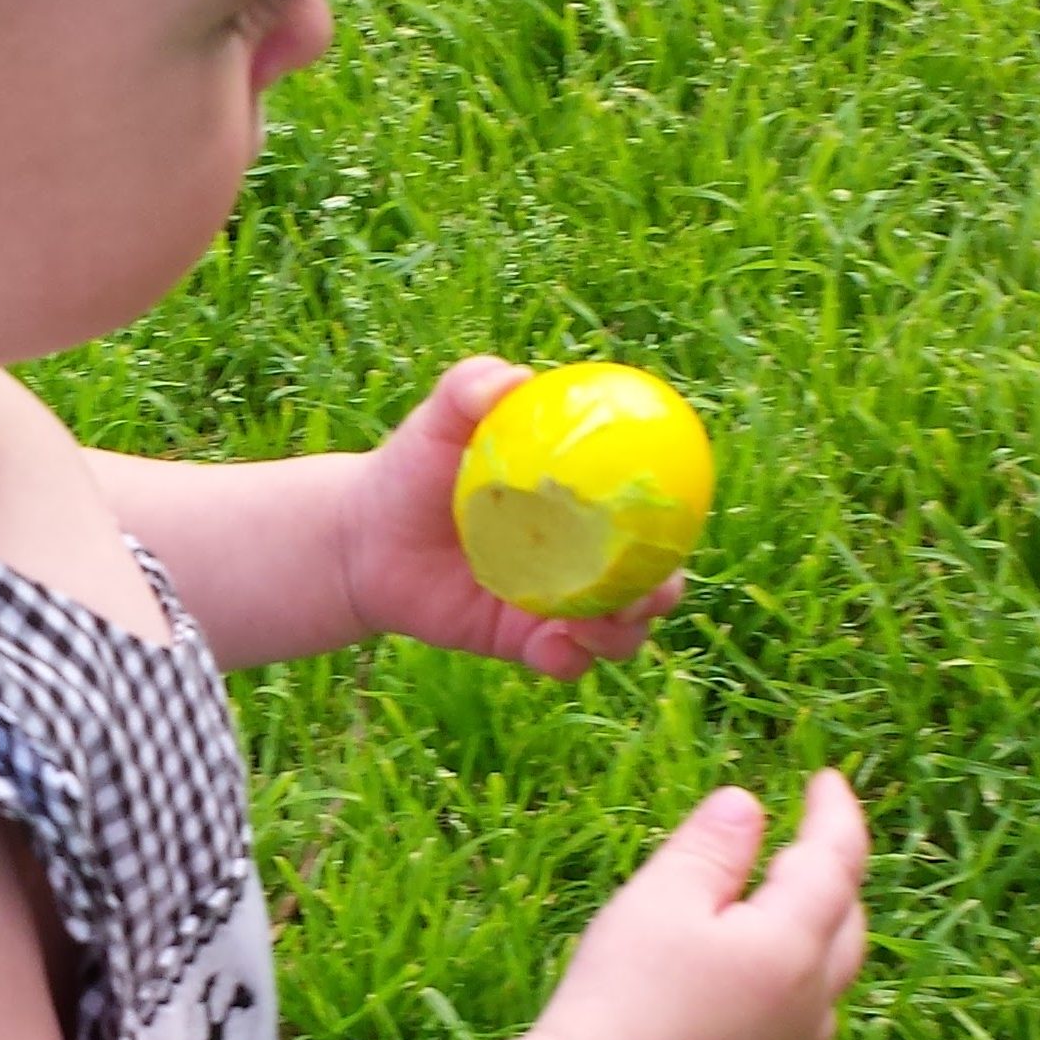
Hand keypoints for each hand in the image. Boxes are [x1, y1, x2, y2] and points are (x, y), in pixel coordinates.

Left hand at [338, 356, 683, 678]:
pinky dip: (571, 660)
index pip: (645, 511)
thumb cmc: (412, 468)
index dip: (673, 520)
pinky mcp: (525, 642)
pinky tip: (555, 648)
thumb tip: (513, 379)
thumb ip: (470, 389)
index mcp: (580, 498)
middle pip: (648, 578)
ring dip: (624, 634)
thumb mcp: (438, 422)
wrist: (363, 538)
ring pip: (618, 629)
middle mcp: (580, 553)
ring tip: (601, 628)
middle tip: (649, 592)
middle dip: (662, 590)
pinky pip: (565, 660)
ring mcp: (557, 602)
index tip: (676, 523)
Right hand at [528, 773, 869, 1039]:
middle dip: (835, 873)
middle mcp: (809, 1002)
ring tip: (792, 904)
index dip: (836, 813)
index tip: (827, 778)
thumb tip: (747, 804)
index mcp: (792, 944)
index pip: (836, 862)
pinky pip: (798, 1020)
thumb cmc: (621, 994)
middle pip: (847, 924)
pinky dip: (793, 981)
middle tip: (807, 836)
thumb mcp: (660, 899)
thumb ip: (712, 847)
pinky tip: (756, 981)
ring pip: (829, 979)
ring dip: (822, 931)